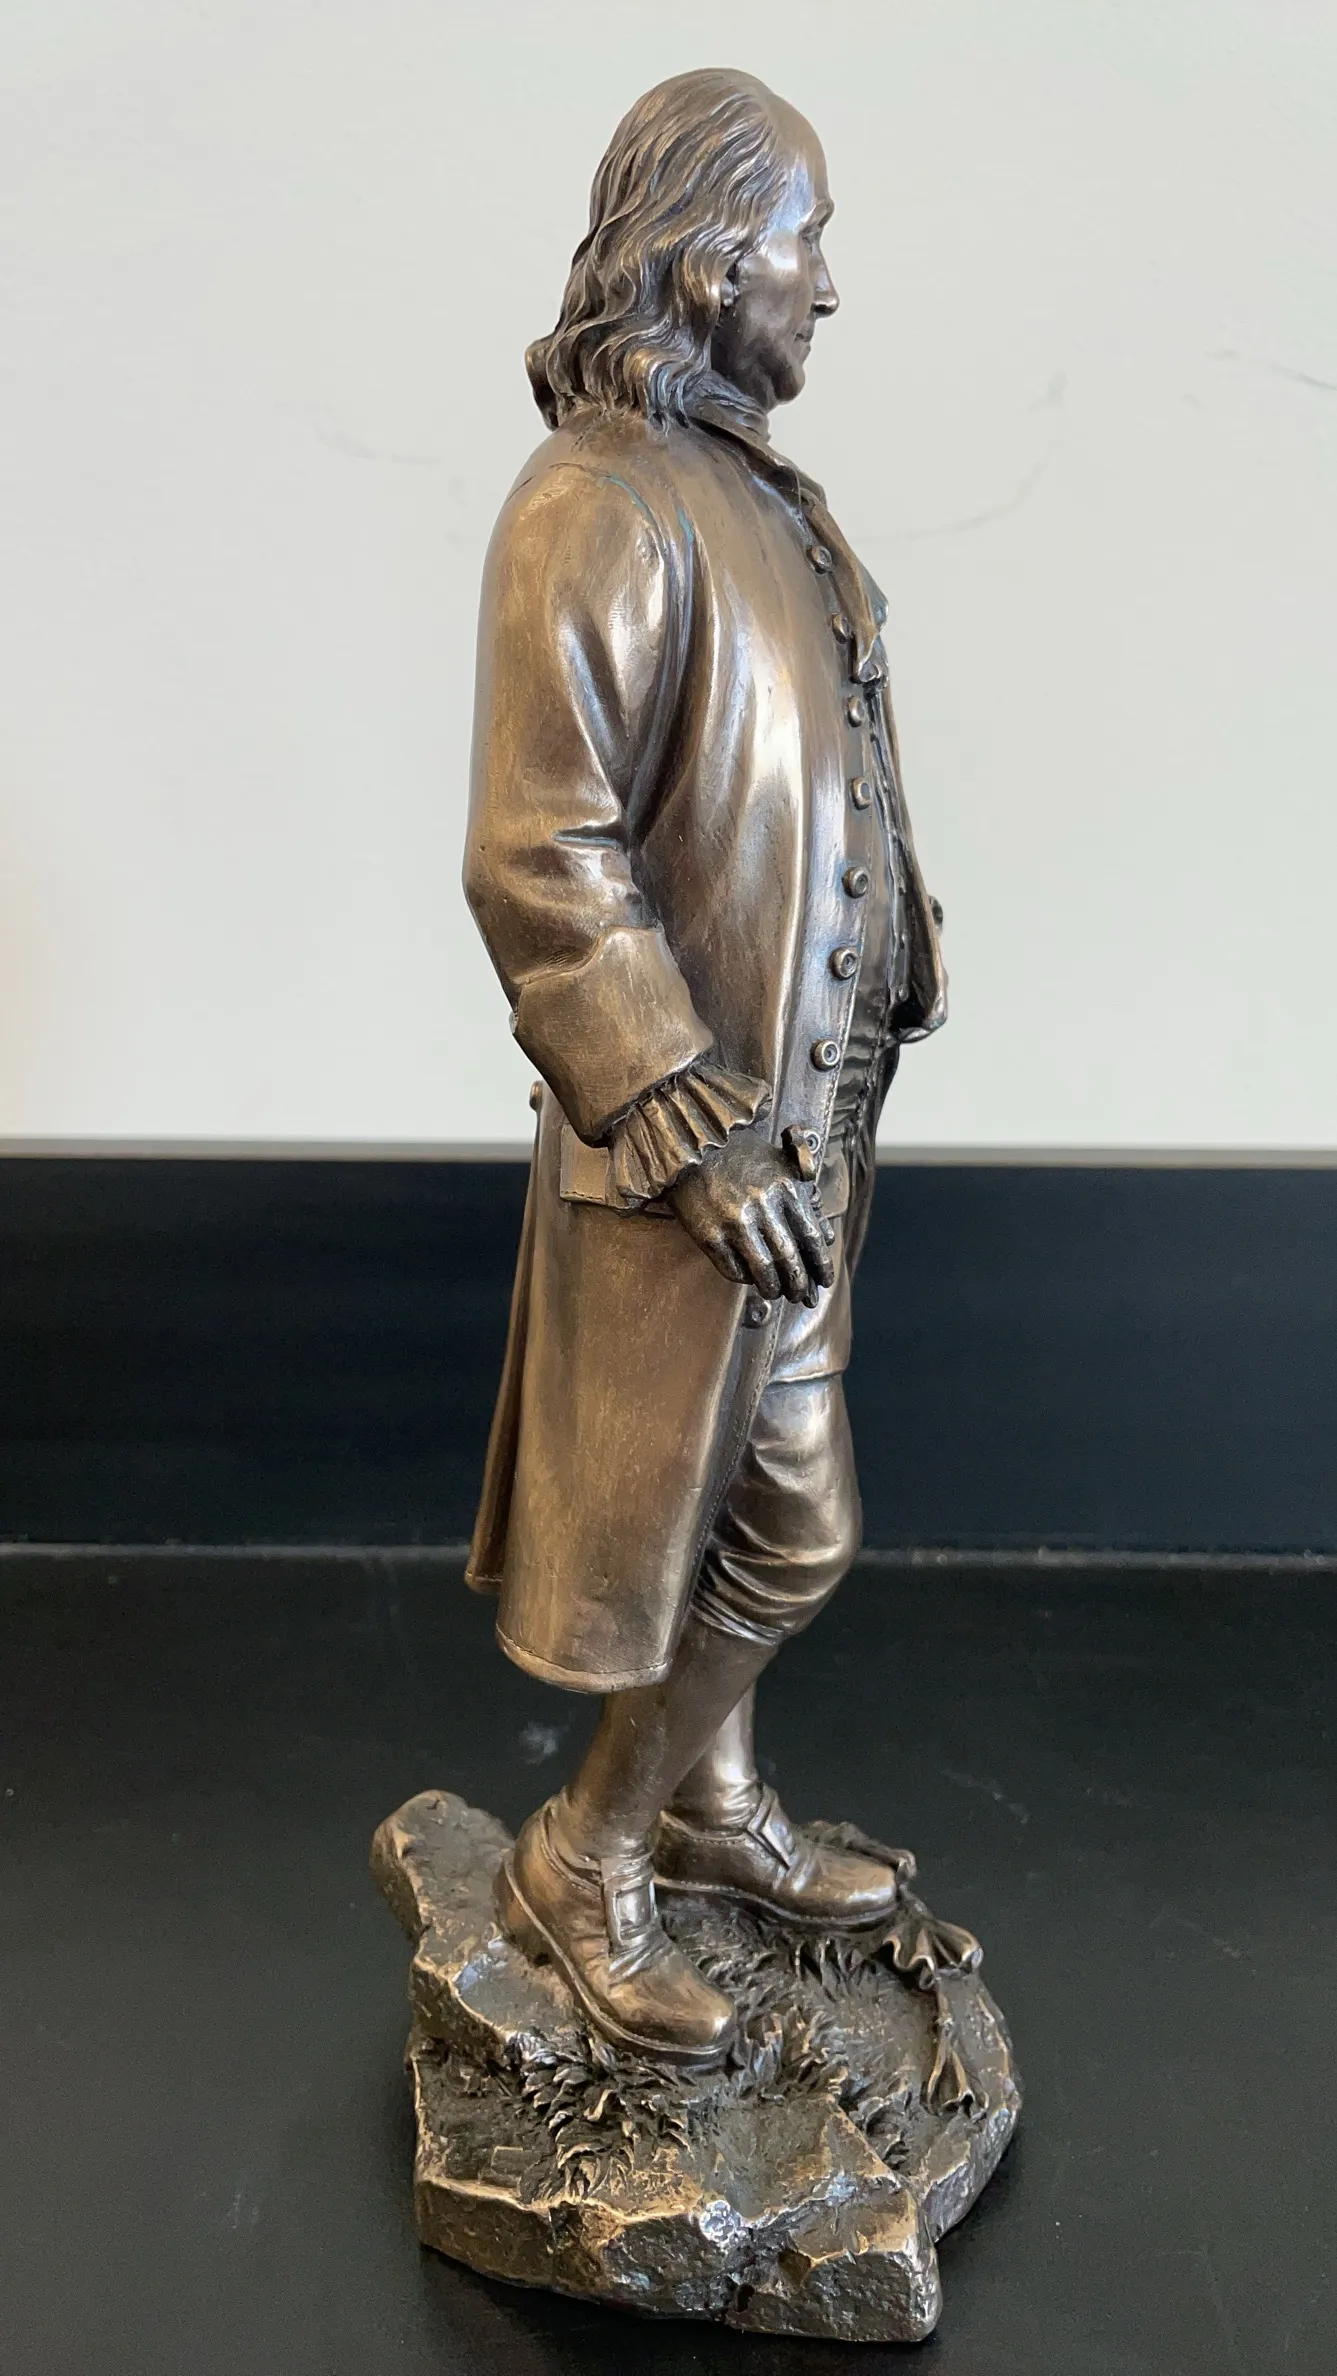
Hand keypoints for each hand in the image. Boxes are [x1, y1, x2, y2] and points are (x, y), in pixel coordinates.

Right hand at [666, 1128, 835, 1306]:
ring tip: (774, 1292)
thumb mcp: (780, 1160)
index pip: (812, 1238)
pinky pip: (732, 1269)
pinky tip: (748, 1278)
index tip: (825, 1282)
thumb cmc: (739, 1154)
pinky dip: (744, 1279)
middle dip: (799, 1285)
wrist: (690, 1145)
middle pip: (790, 1260)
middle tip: (800, 1296)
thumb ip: (806, 1192)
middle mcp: (763, 1207)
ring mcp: (734, 1223)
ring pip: (763, 1271)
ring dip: (772, 1288)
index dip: (821, 1266)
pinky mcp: (708, 1235)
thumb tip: (825, 1233)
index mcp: (786, 1189)